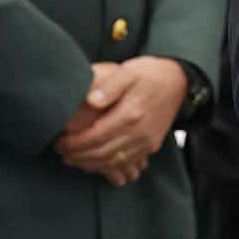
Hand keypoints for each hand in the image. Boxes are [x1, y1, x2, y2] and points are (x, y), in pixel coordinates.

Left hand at [55, 58, 186, 186]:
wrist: (179, 81)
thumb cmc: (151, 74)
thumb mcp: (128, 71)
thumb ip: (109, 85)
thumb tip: (91, 101)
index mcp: (131, 114)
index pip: (95, 137)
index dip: (74, 143)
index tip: (59, 142)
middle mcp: (140, 132)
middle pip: (101, 153)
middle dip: (77, 156)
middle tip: (61, 152)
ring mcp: (147, 141)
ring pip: (113, 162)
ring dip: (90, 164)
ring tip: (73, 159)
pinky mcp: (151, 146)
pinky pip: (127, 163)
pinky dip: (107, 167)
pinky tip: (95, 162)